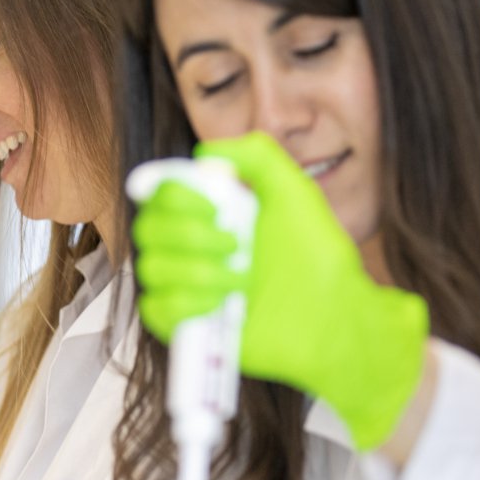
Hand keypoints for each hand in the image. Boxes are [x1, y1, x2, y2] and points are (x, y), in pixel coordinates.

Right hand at [131, 131, 428, 449]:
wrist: (333, 314)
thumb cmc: (317, 256)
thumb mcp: (294, 191)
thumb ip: (257, 155)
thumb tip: (205, 154)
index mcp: (208, 211)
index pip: (159, 193)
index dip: (176, 196)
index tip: (216, 205)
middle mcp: (191, 245)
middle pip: (147, 228)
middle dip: (191, 234)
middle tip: (237, 244)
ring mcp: (186, 285)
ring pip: (151, 268)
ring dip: (199, 272)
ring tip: (243, 281)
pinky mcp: (186, 325)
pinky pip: (155, 309)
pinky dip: (187, 304)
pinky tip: (224, 305)